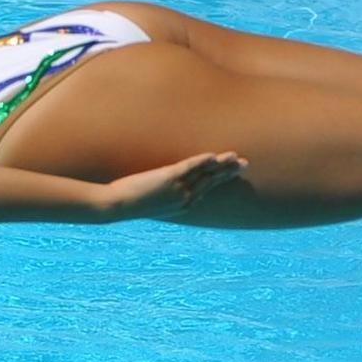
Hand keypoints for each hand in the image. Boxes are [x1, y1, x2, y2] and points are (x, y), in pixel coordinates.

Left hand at [98, 150, 246, 217]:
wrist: (117, 206)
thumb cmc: (130, 203)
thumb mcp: (152, 199)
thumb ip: (164, 192)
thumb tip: (167, 185)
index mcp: (183, 205)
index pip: (207, 190)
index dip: (220, 180)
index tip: (232, 172)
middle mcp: (184, 198)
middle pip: (211, 182)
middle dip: (228, 172)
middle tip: (244, 164)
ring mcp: (177, 188)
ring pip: (205, 174)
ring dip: (221, 164)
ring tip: (234, 157)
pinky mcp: (169, 177)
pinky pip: (190, 167)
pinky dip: (202, 161)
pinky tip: (213, 156)